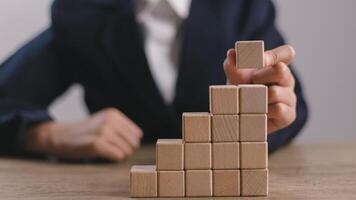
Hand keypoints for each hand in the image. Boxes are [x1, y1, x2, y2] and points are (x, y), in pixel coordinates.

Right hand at [26, 108, 142, 160]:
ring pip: (127, 151)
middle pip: (133, 143)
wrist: (61, 135)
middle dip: (126, 149)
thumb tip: (138, 138)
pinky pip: (118, 156)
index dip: (129, 142)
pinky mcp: (97, 144)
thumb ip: (121, 126)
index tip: (117, 143)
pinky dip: (113, 158)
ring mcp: (104, 132)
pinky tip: (103, 154)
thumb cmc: (86, 132)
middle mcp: (110, 121)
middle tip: (111, 149)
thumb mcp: (104, 121)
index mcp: (113, 114)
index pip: (137, 134)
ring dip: (118, 154)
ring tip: (106, 150)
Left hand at [223, 45, 296, 133]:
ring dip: (257, 97)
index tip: (260, 61)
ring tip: (249, 101)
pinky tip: (256, 113)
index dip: (273, 55)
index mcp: (277, 65)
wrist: (240, 117)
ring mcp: (290, 97)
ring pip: (275, 92)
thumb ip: (233, 63)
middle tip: (248, 85)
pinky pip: (278, 109)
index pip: (287, 53)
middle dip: (259, 77)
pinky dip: (263, 111)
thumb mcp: (234, 77)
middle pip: (281, 71)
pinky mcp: (289, 114)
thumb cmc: (240, 91)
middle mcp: (287, 80)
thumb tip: (232, 53)